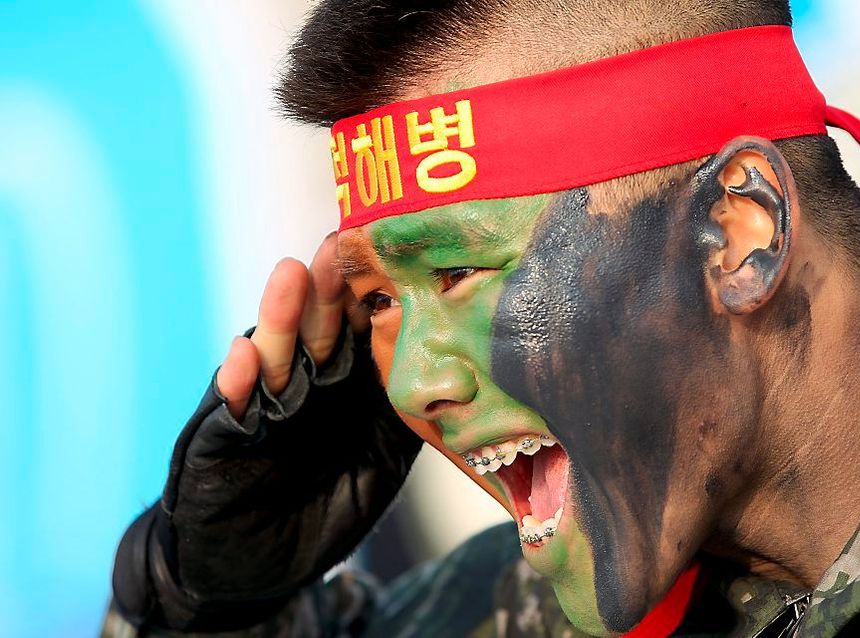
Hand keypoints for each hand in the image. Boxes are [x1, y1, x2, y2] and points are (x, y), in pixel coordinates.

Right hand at [113, 233, 421, 630]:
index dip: (372, 298)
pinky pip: (231, 412)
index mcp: (341, 386)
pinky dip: (236, 385)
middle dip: (328, 290)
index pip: (356, 331)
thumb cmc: (321, 510)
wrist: (256, 568)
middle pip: (317, 331)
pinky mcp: (223, 441)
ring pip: (274, 358)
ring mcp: (261, 409)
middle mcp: (302, 387)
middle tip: (340, 247)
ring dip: (282, 318)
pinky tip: (244, 357)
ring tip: (292, 277)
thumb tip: (448, 380)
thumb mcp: (377, 467)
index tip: (390, 257)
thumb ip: (400, 423)